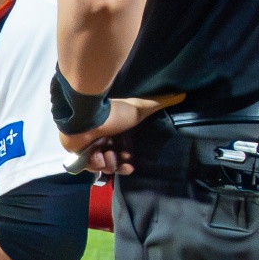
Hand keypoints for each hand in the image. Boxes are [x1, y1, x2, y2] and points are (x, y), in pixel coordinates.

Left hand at [56, 93, 181, 157]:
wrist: (85, 116)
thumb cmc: (112, 112)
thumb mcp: (140, 108)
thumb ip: (160, 102)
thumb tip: (182, 94)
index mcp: (114, 131)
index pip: (122, 152)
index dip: (126, 160)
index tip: (130, 162)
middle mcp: (101, 138)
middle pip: (112, 161)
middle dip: (118, 164)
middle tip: (119, 160)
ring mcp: (88, 145)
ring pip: (101, 165)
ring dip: (107, 162)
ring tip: (106, 153)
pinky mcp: (76, 152)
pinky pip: (88, 166)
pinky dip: (94, 163)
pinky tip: (96, 155)